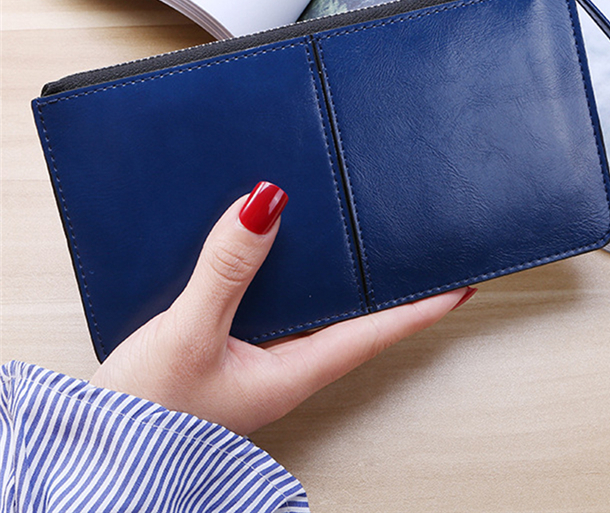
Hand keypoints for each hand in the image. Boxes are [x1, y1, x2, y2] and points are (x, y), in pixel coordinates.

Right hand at [90, 182, 474, 434]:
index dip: (423, 304)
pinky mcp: (231, 348)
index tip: (462, 279)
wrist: (97, 457)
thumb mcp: (190, 334)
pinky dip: (286, 275)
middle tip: (413, 248)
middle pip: (354, 317)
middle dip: (387, 285)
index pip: (378, 331)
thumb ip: (227, 271)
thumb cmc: (148, 415)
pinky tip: (275, 255)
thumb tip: (268, 203)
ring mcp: (260, 357)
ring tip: (357, 241)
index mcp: (295, 369)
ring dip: (337, 277)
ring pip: (313, 309)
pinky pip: (274, 304)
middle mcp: (286, 363)